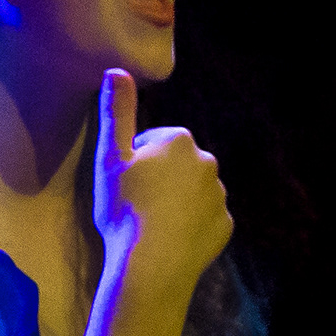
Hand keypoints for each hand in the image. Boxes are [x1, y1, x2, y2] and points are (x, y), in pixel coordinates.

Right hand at [89, 71, 231, 300]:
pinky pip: (204, 218)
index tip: (123, 182)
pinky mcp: (225, 225)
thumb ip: (116, 112)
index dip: (134, 160)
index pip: (154, 140)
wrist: (152, 264)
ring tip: (149, 223)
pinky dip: (189, 224)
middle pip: (176, 164)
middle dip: (160, 177)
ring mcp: (219, 195)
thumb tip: (117, 70)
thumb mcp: (110, 157)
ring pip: (192, 191)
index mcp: (179, 140)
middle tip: (134, 203)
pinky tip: (168, 238)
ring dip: (175, 200)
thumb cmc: (124, 208)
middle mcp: (207, 162)